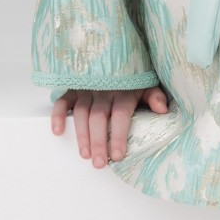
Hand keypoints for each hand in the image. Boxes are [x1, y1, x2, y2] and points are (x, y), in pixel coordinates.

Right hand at [49, 84, 169, 167]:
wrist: (116, 56)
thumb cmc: (132, 79)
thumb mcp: (147, 85)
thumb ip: (155, 96)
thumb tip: (162, 109)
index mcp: (124, 92)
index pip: (121, 115)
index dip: (118, 135)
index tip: (117, 155)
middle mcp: (104, 90)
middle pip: (99, 118)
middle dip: (98, 142)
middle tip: (99, 163)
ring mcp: (86, 89)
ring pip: (81, 113)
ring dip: (81, 135)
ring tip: (85, 155)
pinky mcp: (73, 88)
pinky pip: (62, 100)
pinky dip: (57, 115)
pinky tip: (58, 132)